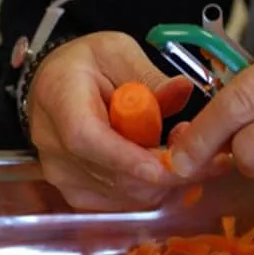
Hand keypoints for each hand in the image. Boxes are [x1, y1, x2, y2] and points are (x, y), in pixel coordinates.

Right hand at [28, 32, 209, 210]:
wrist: (54, 87)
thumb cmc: (84, 65)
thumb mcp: (117, 52)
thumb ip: (149, 76)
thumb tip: (182, 90)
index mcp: (60, 101)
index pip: (86, 139)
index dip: (126, 158)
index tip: (167, 166)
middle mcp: (52, 146)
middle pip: (112, 175)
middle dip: (164, 169)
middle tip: (200, 147)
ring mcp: (60, 175)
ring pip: (123, 194)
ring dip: (161, 180)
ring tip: (177, 149)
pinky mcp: (74, 193)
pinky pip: (120, 203)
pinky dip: (146, 189)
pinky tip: (157, 165)